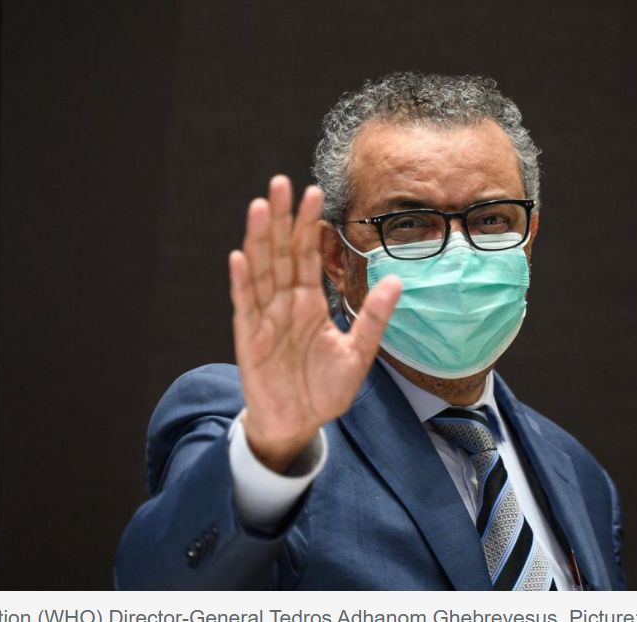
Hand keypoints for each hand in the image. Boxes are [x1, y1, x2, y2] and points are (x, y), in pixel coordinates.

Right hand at [229, 175, 401, 472]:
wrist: (298, 424)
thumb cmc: (324, 390)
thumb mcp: (358, 355)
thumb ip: (373, 317)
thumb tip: (397, 280)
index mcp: (310, 303)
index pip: (309, 255)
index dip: (310, 225)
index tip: (313, 192)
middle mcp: (285, 303)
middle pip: (281, 253)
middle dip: (281, 219)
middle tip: (280, 182)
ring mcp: (265, 318)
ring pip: (261, 270)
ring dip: (259, 239)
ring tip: (260, 207)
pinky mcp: (249, 338)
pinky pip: (244, 305)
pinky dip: (241, 282)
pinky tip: (239, 256)